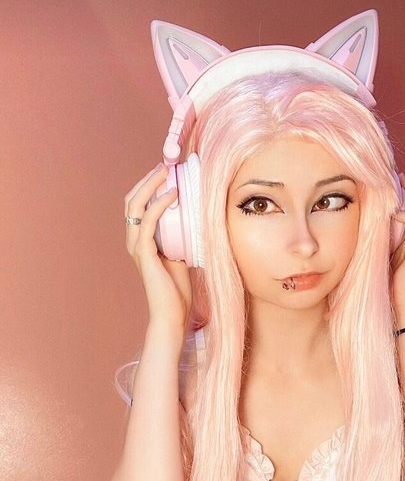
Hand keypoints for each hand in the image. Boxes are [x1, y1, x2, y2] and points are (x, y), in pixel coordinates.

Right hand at [124, 164, 192, 330]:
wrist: (172, 316)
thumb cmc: (178, 292)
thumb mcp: (181, 257)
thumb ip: (181, 239)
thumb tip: (197, 221)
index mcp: (141, 242)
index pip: (138, 206)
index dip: (148, 186)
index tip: (167, 172)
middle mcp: (134, 241)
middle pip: (132, 200)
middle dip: (148, 179)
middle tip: (165, 165)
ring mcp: (136, 247)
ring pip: (135, 205)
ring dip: (151, 184)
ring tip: (167, 171)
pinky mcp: (144, 253)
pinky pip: (149, 221)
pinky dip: (160, 203)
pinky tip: (174, 193)